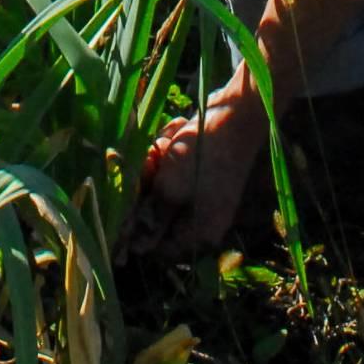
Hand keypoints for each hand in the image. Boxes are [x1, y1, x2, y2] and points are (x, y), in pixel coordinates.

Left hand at [125, 74, 273, 259]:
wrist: (235, 114)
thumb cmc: (202, 157)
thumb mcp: (169, 190)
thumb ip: (149, 219)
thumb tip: (133, 249)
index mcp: (198, 235)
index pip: (157, 248)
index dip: (137, 227)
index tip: (128, 199)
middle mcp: (201, 220)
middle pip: (156, 213)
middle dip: (148, 184)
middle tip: (153, 160)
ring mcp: (201, 194)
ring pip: (161, 185)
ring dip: (157, 161)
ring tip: (169, 143)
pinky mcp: (199, 169)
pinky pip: (172, 166)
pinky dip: (169, 148)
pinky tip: (178, 131)